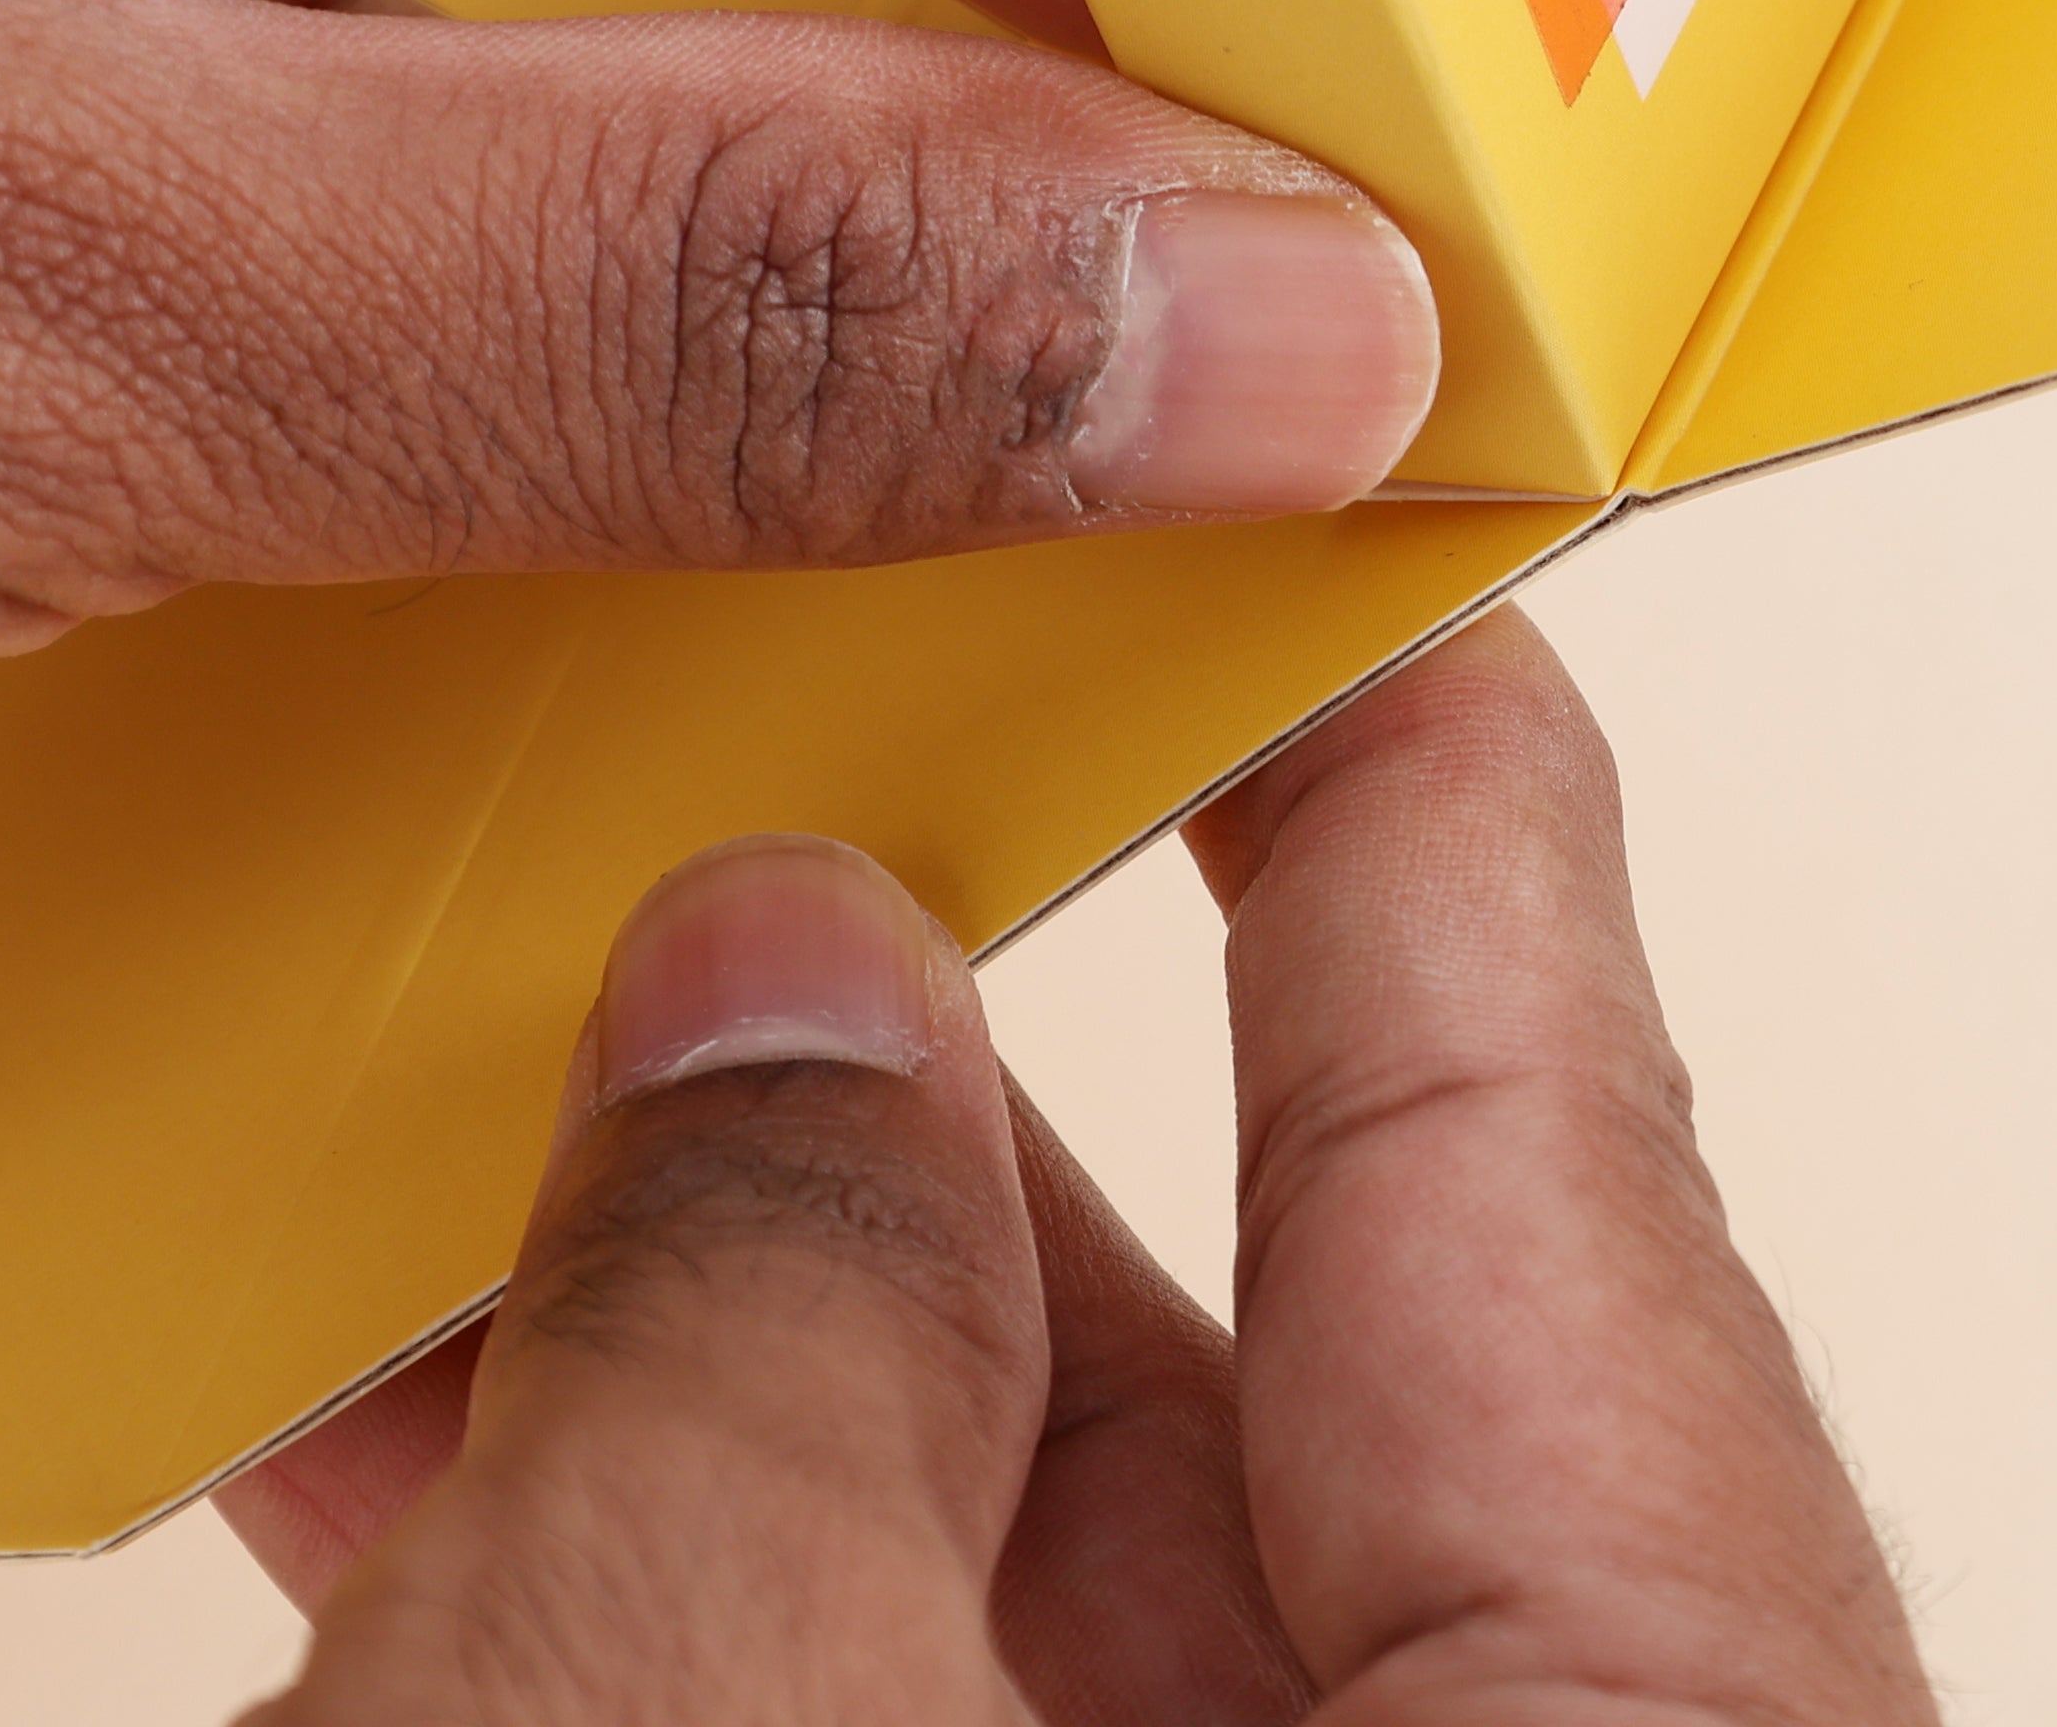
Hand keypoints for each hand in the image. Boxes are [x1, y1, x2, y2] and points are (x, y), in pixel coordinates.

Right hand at [215, 611, 1933, 1726]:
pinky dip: (658, 1574)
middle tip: (744, 775)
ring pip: (1010, 1546)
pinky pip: (874, 1711)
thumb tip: (774, 1001)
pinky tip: (415, 1440)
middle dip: (930, 1044)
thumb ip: (783, 1375)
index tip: (1267, 455)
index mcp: (1642, 1707)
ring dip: (725, 1324)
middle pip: (1259, 1314)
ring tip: (488, 1097)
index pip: (1542, 1061)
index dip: (1382, 708)